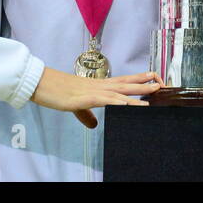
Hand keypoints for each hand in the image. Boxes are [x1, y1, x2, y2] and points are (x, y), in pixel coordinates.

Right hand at [30, 69, 162, 127]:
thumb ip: (86, 114)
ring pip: (119, 91)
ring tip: (152, 94)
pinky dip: (115, 101)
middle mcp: (98, 86)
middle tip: (161, 82)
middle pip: (125, 83)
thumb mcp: (75, 106)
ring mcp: (92, 90)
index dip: (137, 80)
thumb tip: (94, 125)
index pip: (122, 82)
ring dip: (136, 93)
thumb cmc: (56, 92)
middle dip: (144, 83)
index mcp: (97, 86)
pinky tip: (126, 104)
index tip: (153, 78)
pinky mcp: (83, 98)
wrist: (40, 83)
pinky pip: (103, 99)